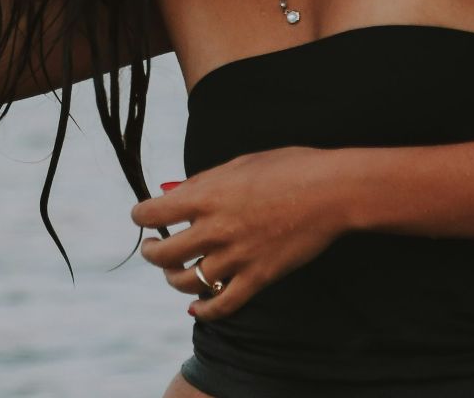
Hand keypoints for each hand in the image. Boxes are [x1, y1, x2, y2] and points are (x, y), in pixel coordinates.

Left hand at [130, 146, 348, 321]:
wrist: (332, 192)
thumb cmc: (289, 168)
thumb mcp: (240, 164)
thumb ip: (204, 182)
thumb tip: (175, 193)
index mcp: (207, 195)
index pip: (152, 213)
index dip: (141, 215)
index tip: (143, 215)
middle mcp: (215, 229)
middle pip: (164, 254)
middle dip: (152, 252)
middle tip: (155, 247)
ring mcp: (236, 257)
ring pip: (186, 282)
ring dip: (174, 279)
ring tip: (175, 271)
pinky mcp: (258, 278)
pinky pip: (222, 305)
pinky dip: (204, 311)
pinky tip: (196, 307)